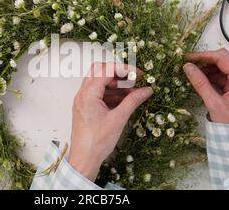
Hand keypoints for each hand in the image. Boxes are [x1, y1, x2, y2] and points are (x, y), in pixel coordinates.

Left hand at [68, 62, 152, 180]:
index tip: (140, 75)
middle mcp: (82, 93)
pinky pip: (97, 93)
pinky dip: (110, 93)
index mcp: (88, 94)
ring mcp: (82, 100)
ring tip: (132, 92)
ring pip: (98, 81)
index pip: (107, 69)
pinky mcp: (85, 107)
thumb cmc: (98, 142)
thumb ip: (133, 101)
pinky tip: (124, 100)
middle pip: (100, 70)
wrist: (84, 159)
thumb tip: (147, 90)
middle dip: (118, 72)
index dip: (125, 69)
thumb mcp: (119, 119)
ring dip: (115, 83)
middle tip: (134, 79)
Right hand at [183, 49, 228, 123]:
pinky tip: (200, 79)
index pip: (223, 58)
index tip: (189, 57)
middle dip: (205, 60)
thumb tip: (187, 67)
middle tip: (189, 63)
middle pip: (223, 60)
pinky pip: (222, 75)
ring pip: (222, 66)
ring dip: (207, 67)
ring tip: (192, 72)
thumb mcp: (213, 103)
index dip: (205, 55)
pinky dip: (211, 75)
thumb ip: (200, 83)